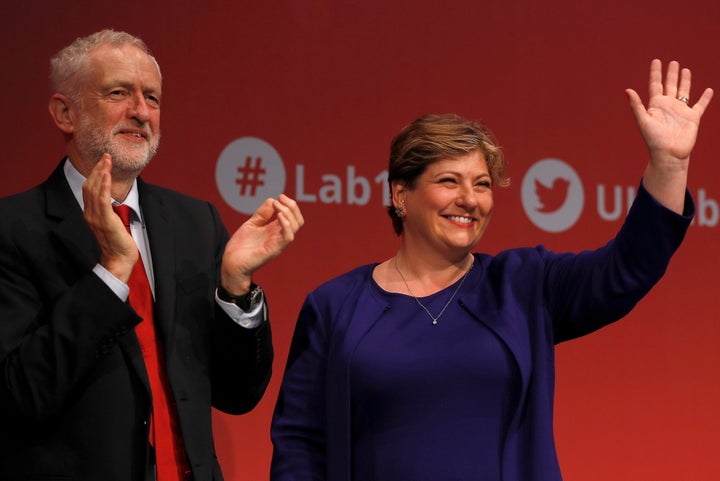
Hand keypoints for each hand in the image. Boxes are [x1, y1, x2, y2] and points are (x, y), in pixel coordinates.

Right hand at [82, 154, 137, 281]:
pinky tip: (108, 175)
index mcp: (91, 214)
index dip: (95, 174)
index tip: (103, 162)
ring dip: (101, 173)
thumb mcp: (111, 223)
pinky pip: (103, 200)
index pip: (89, 189)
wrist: (119, 259)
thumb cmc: (117, 242)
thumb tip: (112, 200)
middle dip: (98, 169)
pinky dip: (105, 185)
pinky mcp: (105, 221)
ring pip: (95, 190)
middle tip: (106, 156)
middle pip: (90, 186)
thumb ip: (108, 211)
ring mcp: (96, 217)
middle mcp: (90, 214)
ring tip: (107, 160)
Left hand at [220, 194, 303, 293]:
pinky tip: (278, 216)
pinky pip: (288, 237)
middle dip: (292, 206)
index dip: (289, 204)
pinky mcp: (274, 250)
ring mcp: (278, 243)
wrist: (231, 262)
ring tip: (277, 206)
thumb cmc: (240, 246)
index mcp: (276, 230)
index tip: (279, 196)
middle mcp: (279, 237)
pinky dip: (286, 225)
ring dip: (288, 213)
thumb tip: (271, 200)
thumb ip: (262, 214)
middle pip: (298, 221)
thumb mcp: (251, 224)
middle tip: (279, 199)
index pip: (293, 217)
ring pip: (295, 227)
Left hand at [626, 59, 712, 211]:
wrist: (669, 154)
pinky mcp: (693, 118)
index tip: (656, 61)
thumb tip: (627, 90)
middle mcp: (668, 106)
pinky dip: (705, 98)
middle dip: (671, 74)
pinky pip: (700, 105)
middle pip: (670, 85)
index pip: (655, 85)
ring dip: (685, 81)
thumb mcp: (643, 121)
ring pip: (684, 92)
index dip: (655, 73)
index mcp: (656, 105)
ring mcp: (681, 111)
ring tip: (685, 70)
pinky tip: (709, 90)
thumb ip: (636, 105)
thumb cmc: (654, 140)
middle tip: (672, 62)